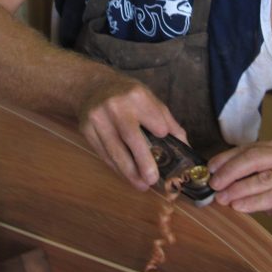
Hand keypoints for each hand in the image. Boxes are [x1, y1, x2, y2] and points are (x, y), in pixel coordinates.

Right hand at [76, 76, 187, 191]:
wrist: (92, 87)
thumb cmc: (127, 95)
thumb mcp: (149, 98)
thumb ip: (166, 120)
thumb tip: (185, 146)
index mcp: (137, 95)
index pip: (154, 120)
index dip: (161, 135)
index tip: (168, 152)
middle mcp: (116, 105)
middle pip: (131, 137)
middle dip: (143, 161)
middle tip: (153, 179)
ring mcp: (98, 118)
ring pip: (115, 150)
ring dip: (129, 171)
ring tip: (141, 185)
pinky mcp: (86, 129)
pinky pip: (103, 153)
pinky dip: (116, 167)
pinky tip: (126, 175)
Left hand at [207, 137, 271, 232]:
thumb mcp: (267, 177)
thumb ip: (246, 174)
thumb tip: (215, 179)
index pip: (248, 149)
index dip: (226, 158)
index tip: (209, 169)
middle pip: (255, 158)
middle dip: (231, 172)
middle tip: (214, 184)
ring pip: (263, 178)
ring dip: (238, 189)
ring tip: (222, 198)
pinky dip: (252, 202)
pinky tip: (238, 207)